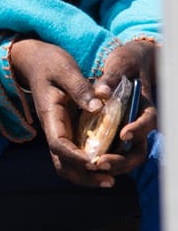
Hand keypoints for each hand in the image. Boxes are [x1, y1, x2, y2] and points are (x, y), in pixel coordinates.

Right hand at [10, 38, 109, 187]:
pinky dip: (88, 165)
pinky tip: (106, 166)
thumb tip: (98, 107)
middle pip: (61, 163)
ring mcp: (59, 130)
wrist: (33, 62)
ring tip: (109, 181)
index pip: (58, 144)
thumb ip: (80, 88)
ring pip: (66, 163)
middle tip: (108, 181)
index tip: (94, 163)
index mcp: (50, 115)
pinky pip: (74, 154)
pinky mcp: (67, 129)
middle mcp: (53, 128)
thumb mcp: (65, 69)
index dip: (75, 157)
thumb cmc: (49, 63)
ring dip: (85, 176)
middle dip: (83, 176)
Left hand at [89, 38, 158, 175]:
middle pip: (138, 150)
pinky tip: (82, 164)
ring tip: (90, 168)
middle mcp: (139, 123)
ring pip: (125, 157)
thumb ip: (111, 77)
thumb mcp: (120, 63)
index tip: (124, 134)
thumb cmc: (126, 62)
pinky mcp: (115, 135)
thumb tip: (101, 93)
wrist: (130, 65)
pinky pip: (111, 154)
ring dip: (110, 166)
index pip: (148, 121)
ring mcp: (129, 132)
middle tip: (100, 163)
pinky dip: (100, 160)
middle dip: (121, 161)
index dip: (138, 129)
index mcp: (146, 106)